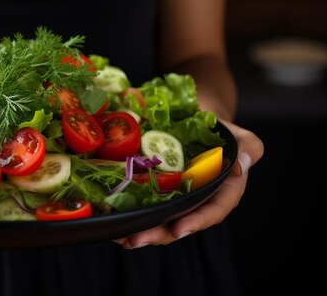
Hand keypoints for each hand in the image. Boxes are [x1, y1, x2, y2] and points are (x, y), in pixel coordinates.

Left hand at [114, 119, 263, 248]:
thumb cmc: (222, 132)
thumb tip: (241, 165)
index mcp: (224, 193)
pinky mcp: (158, 193)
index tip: (178, 229)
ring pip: (161, 221)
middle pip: (180, 223)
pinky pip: (146, 207)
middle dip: (158, 234)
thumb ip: (249, 147)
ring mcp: (177, 199)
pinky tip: (113, 224)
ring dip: (140, 231)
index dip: (196, 221)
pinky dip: (130, 217)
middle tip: (135, 239)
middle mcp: (199, 201)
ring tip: (120, 237)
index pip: (213, 211)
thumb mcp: (241, 136)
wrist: (199, 123)